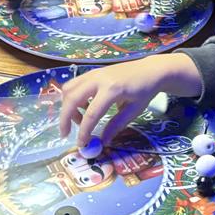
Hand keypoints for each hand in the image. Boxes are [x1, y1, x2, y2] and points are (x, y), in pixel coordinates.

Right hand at [58, 53, 202, 143]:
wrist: (150, 70)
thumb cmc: (144, 90)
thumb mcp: (134, 110)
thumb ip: (116, 125)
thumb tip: (102, 142)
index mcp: (112, 89)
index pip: (91, 114)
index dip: (84, 131)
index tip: (81, 144)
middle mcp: (98, 79)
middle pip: (72, 99)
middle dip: (65, 118)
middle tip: (65, 134)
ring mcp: (93, 73)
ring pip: (69, 89)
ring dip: (68, 107)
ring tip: (80, 120)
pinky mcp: (91, 72)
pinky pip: (74, 85)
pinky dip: (73, 98)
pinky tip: (85, 107)